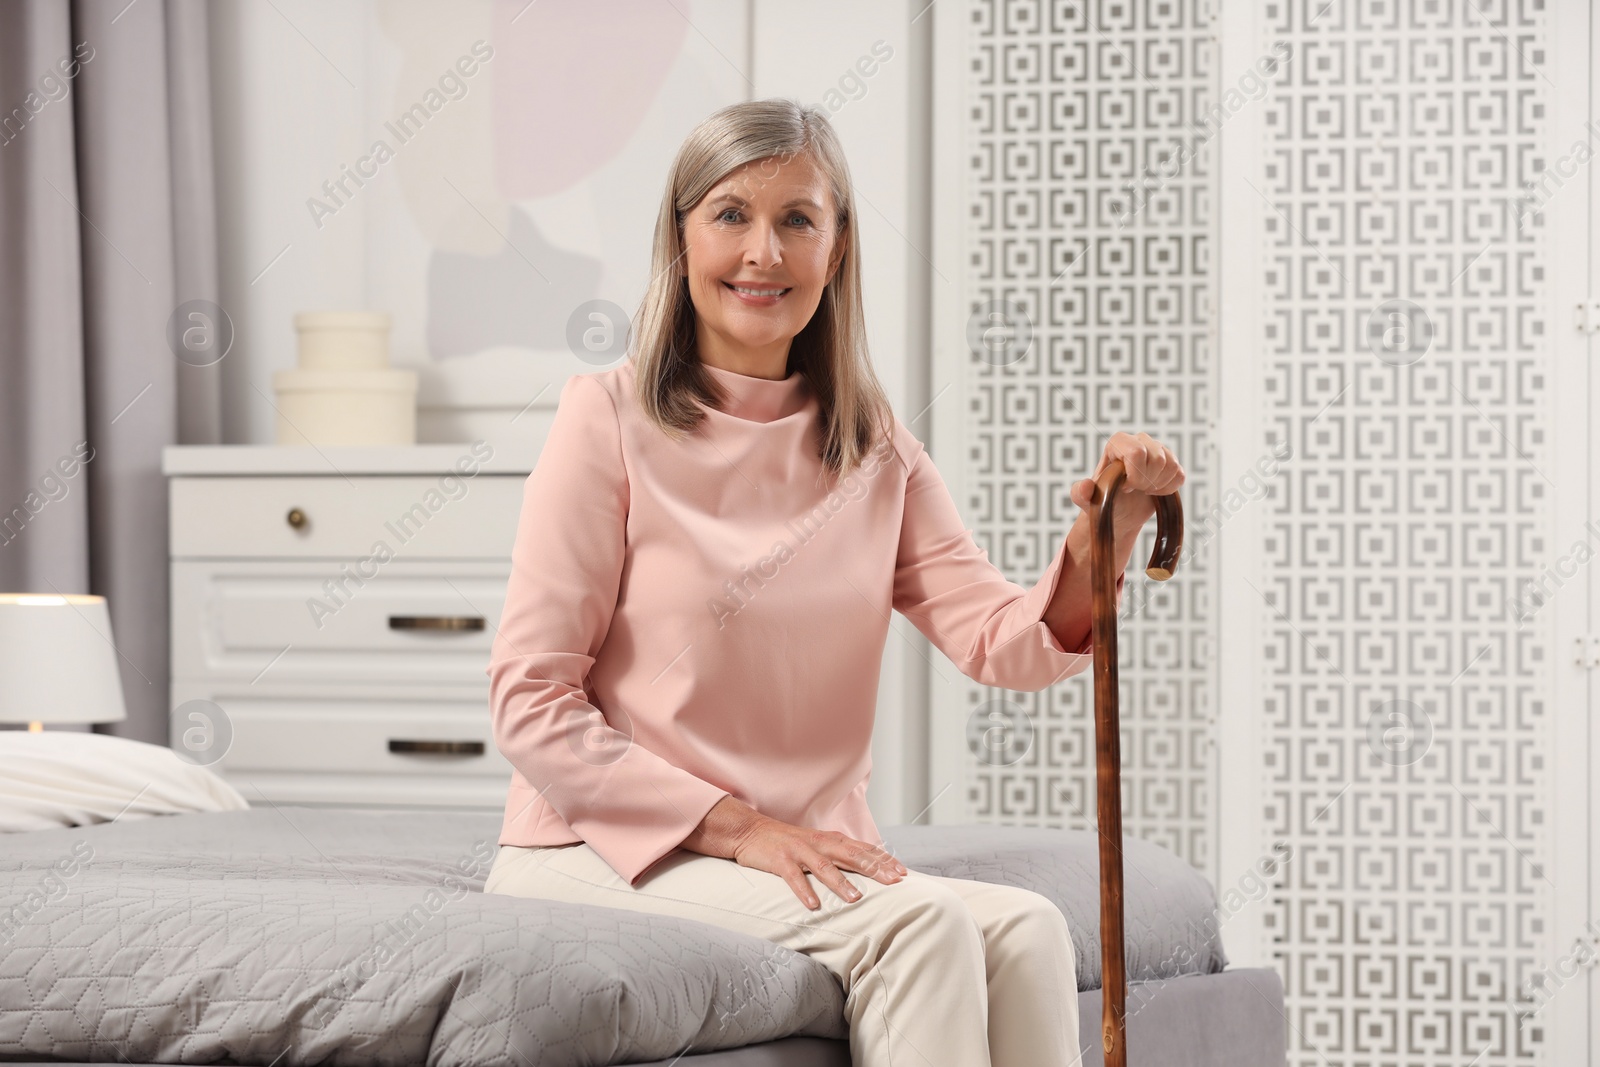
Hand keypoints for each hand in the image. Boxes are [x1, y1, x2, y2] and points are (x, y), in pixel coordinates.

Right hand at [681, 795, 908, 909]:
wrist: (749, 831)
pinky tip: (813, 905)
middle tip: (894, 882)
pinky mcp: (779, 860)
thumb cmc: (786, 843)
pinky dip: (803, 890)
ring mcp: (798, 851)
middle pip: (851, 855)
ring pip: (824, 867)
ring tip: (857, 898)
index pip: (863, 849)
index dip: (884, 860)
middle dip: (874, 868)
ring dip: (841, 883)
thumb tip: (864, 871)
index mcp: (829, 840)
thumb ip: (837, 856)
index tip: (903, 873)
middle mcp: (817, 843)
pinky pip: (793, 877)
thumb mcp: (816, 846)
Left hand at [1069, 431, 1184, 514]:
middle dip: (1146, 481)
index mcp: (1118, 442)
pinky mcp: (1172, 463)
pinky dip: (1169, 489)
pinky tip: (1155, 491)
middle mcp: (1139, 440)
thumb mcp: (1086, 500)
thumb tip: (1085, 487)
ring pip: (1170, 465)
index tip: (1124, 487)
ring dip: (1157, 485)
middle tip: (1134, 490)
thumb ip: (1080, 493)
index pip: (1136, 452)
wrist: (1120, 512)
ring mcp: (1157, 450)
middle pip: (1156, 458)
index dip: (1134, 474)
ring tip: (1143, 490)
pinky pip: (1180, 474)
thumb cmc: (1102, 501)